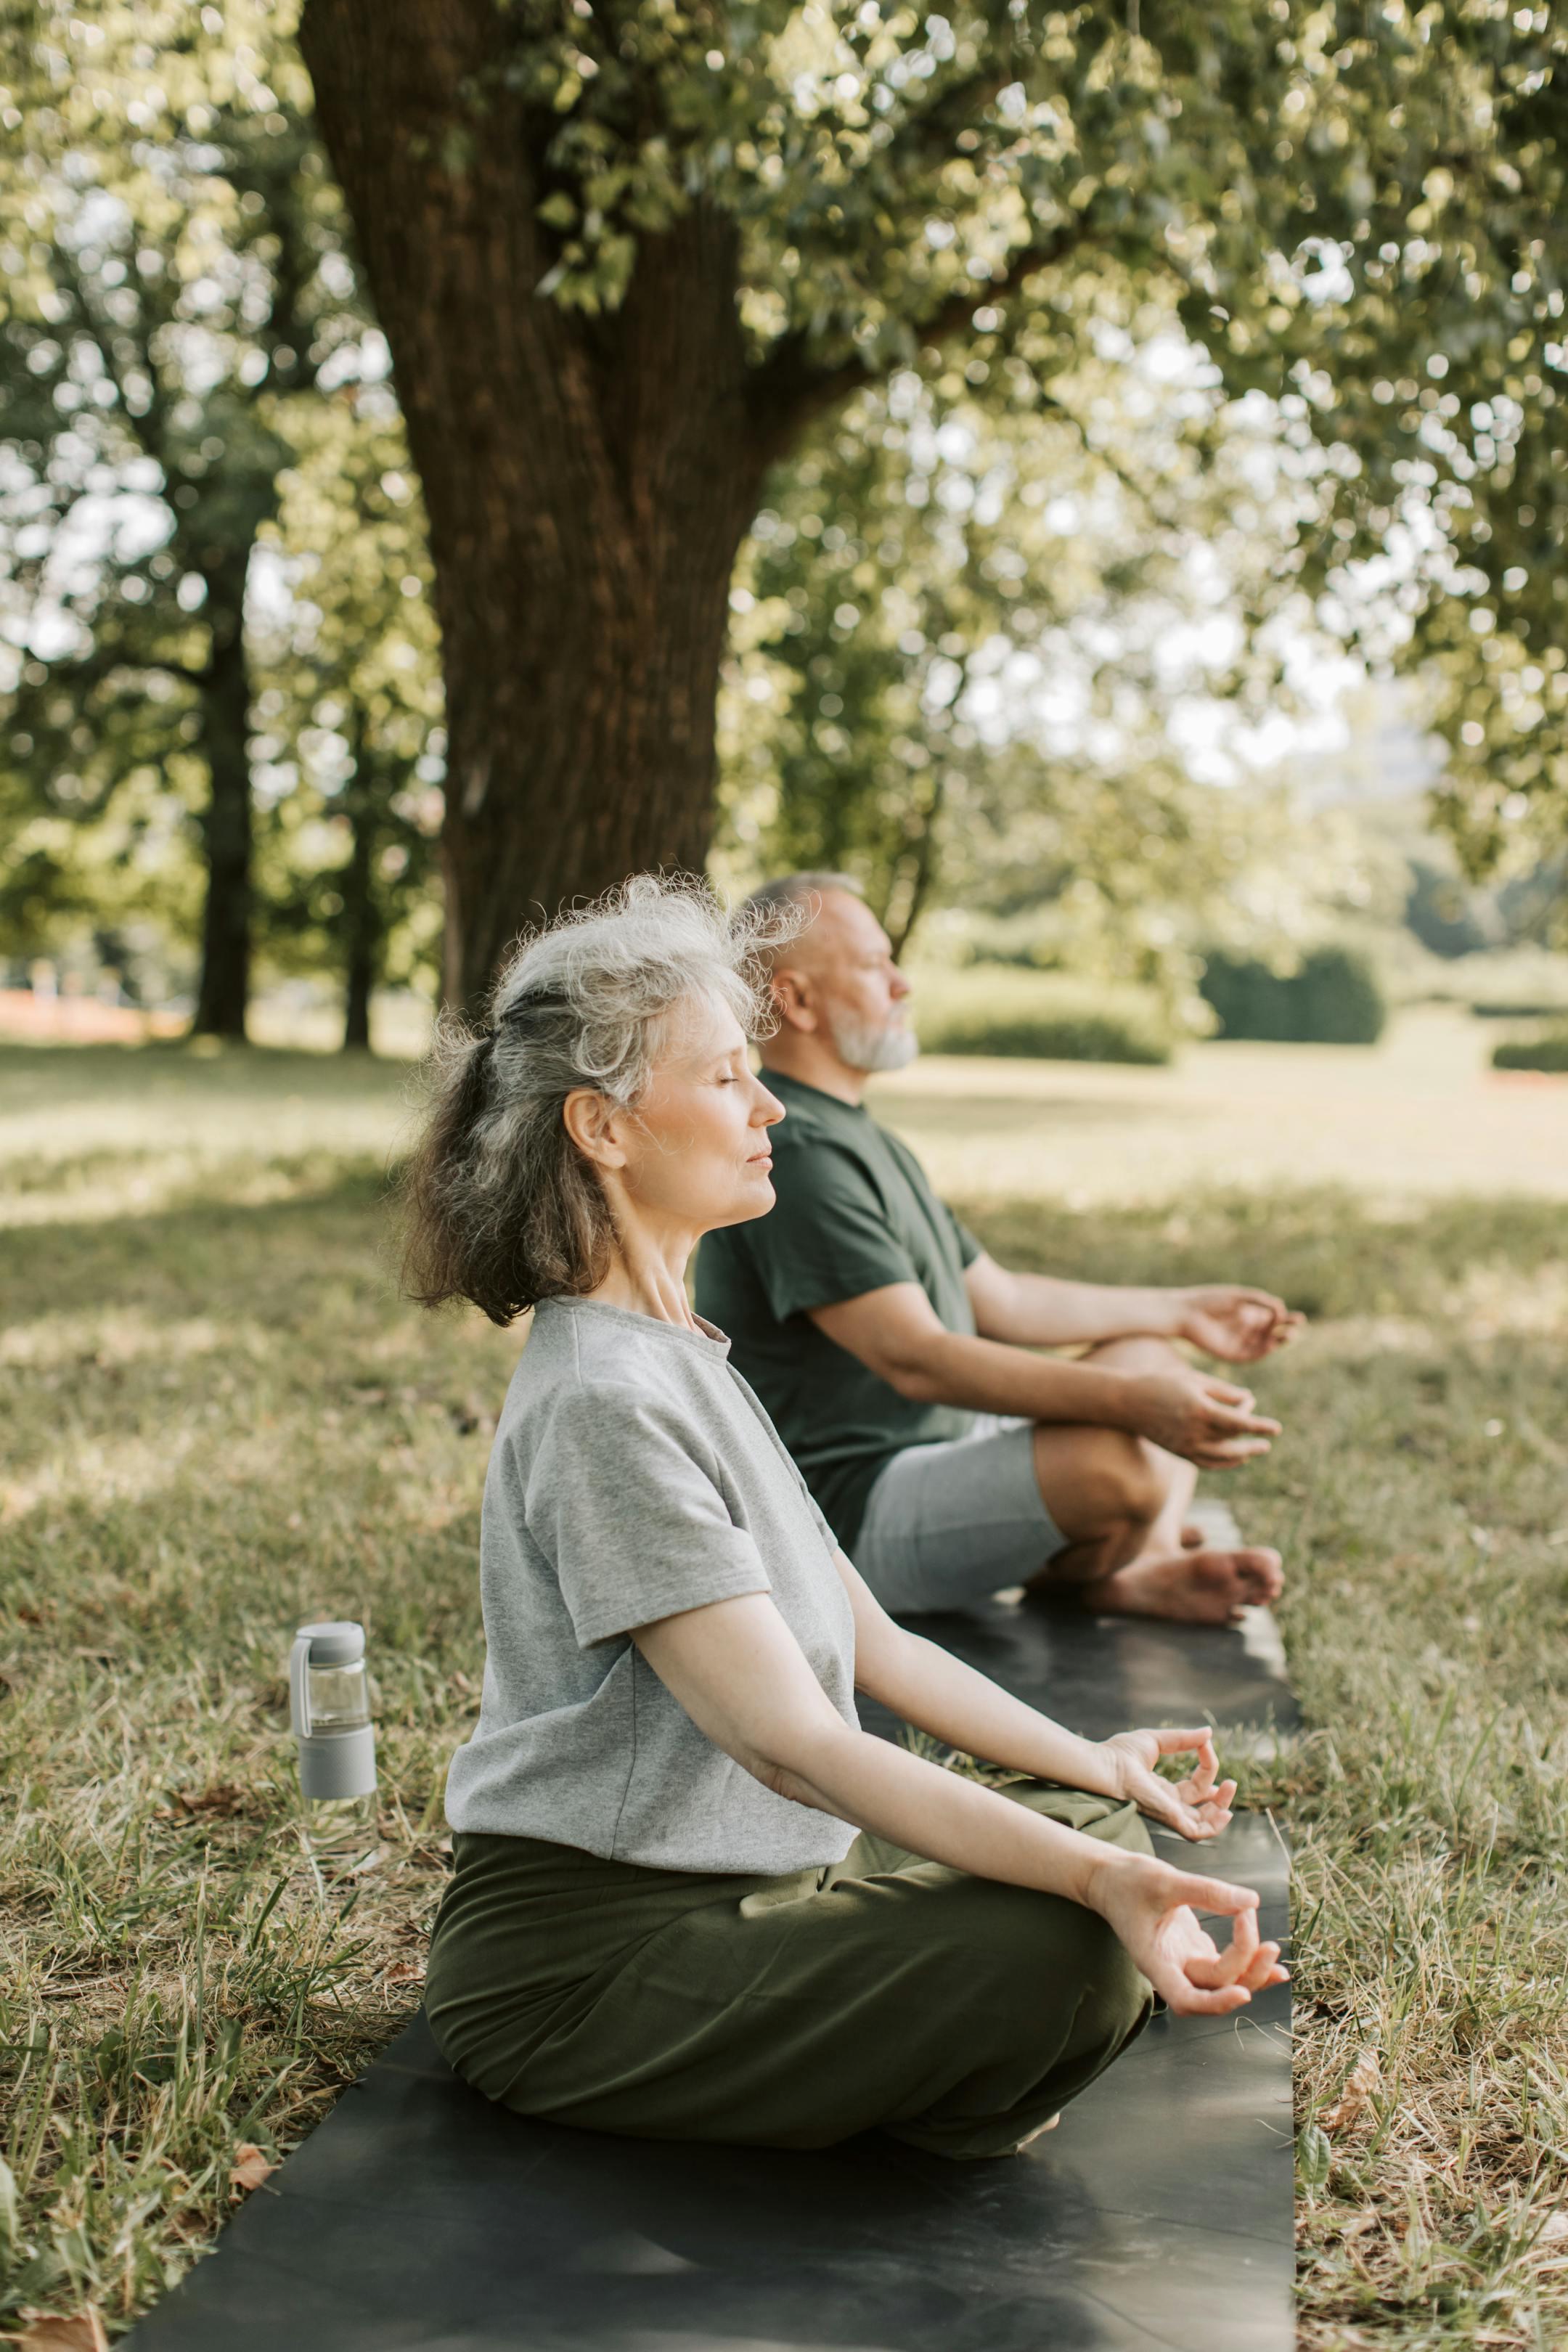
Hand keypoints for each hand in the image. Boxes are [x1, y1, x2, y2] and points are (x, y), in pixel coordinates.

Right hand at [1086, 1852, 1287, 2017]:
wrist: (1109, 1879)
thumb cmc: (1128, 1880)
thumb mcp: (1164, 1879)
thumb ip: (1207, 1892)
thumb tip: (1253, 1901)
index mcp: (1155, 1961)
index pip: (1185, 2000)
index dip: (1215, 2003)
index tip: (1243, 1993)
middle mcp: (1171, 1969)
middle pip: (1214, 1989)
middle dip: (1245, 1970)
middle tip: (1263, 1938)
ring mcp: (1184, 1962)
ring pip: (1224, 1982)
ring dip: (1251, 1971)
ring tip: (1273, 1950)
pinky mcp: (1193, 1951)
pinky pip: (1226, 1967)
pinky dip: (1249, 1963)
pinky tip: (1270, 1957)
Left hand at [1100, 1727, 1236, 1841]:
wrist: (1103, 1765)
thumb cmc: (1120, 1753)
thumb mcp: (1157, 1741)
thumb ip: (1183, 1739)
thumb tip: (1208, 1733)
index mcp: (1162, 1789)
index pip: (1195, 1785)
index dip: (1207, 1766)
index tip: (1205, 1744)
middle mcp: (1167, 1804)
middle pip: (1201, 1808)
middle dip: (1219, 1797)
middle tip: (1230, 1783)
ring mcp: (1168, 1813)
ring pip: (1202, 1824)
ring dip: (1221, 1810)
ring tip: (1229, 1790)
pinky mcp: (1168, 1818)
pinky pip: (1196, 1832)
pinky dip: (1214, 1826)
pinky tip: (1225, 1811)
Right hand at [1125, 1366, 1280, 1467]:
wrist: (1128, 1402)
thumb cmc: (1162, 1383)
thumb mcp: (1194, 1379)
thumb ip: (1223, 1390)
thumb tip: (1247, 1399)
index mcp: (1201, 1409)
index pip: (1239, 1422)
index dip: (1260, 1425)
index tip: (1277, 1428)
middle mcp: (1195, 1431)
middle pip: (1233, 1440)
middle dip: (1252, 1439)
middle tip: (1268, 1440)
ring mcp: (1186, 1445)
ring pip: (1223, 1456)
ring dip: (1242, 1454)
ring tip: (1256, 1450)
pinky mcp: (1180, 1453)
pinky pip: (1208, 1463)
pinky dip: (1225, 1463)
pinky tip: (1236, 1458)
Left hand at [1175, 1285, 1303, 1363]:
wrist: (1185, 1314)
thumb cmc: (1209, 1301)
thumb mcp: (1239, 1297)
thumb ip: (1260, 1301)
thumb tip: (1281, 1309)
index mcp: (1247, 1314)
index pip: (1273, 1318)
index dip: (1287, 1319)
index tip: (1299, 1317)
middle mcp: (1245, 1329)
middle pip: (1271, 1332)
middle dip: (1286, 1330)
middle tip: (1298, 1326)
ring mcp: (1239, 1342)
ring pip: (1264, 1345)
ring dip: (1278, 1341)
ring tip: (1290, 1335)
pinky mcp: (1230, 1354)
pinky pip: (1251, 1355)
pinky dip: (1263, 1351)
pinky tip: (1272, 1344)